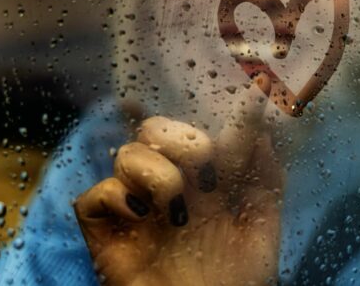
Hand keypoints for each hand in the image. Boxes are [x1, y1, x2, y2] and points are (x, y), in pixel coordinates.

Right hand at [74, 74, 282, 285]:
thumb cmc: (238, 282)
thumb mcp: (261, 225)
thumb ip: (264, 176)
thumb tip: (262, 127)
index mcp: (204, 183)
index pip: (203, 134)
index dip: (220, 113)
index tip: (254, 92)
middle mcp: (168, 188)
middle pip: (155, 129)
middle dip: (182, 140)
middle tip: (206, 171)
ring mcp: (135, 208)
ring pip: (127, 155)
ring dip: (157, 175)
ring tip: (177, 211)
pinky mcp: (105, 233)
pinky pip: (95, 195)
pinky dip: (117, 199)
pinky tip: (142, 219)